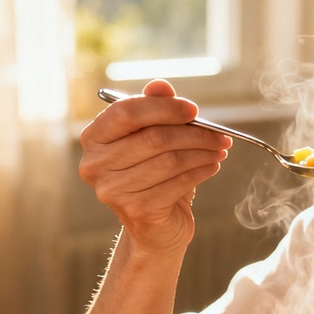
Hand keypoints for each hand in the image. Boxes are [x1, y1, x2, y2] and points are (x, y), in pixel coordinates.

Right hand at [79, 79, 231, 254]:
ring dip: (202, 152)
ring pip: (170, 160)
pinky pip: (178, 182)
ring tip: (219, 149)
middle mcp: (96, 164)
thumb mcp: (150, 138)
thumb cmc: (151, 175)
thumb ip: (153, 109)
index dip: (163, 108)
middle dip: (194, 133)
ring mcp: (113, 190)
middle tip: (220, 134)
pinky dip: (201, 171)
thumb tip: (160, 85)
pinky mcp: (137, 210)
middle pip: (154, 137)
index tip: (194, 110)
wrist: (153, 228)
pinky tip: (211, 166)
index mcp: (94, 138)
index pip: (126, 113)